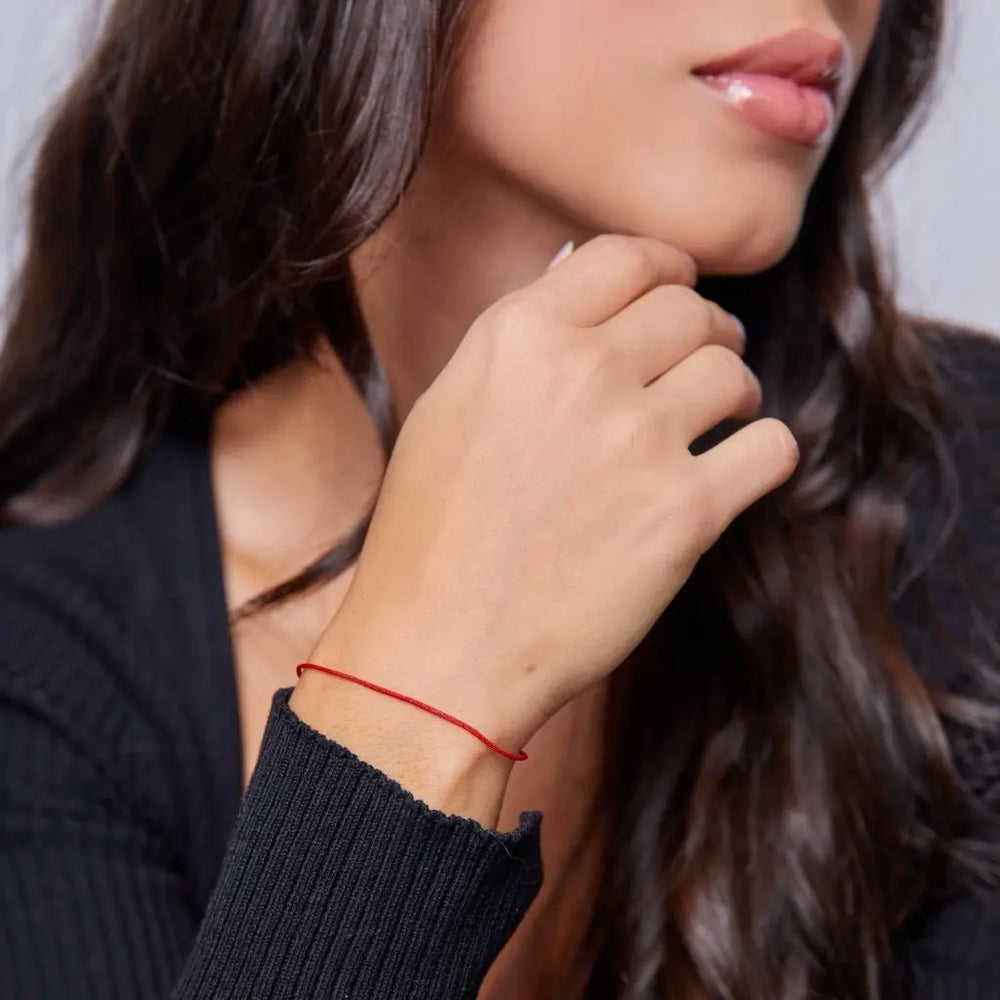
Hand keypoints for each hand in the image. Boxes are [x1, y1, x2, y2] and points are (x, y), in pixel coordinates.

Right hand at [308, 234, 797, 761]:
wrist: (438, 649)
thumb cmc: (430, 540)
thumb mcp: (449, 411)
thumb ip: (521, 351)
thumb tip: (584, 305)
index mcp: (518, 336)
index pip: (626, 257)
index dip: (665, 268)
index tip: (678, 288)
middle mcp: (582, 371)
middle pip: (689, 309)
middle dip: (707, 329)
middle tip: (705, 361)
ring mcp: (639, 438)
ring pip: (734, 370)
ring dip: (735, 391)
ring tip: (721, 418)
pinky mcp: (685, 513)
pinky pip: (771, 449)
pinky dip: (765, 452)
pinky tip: (739, 468)